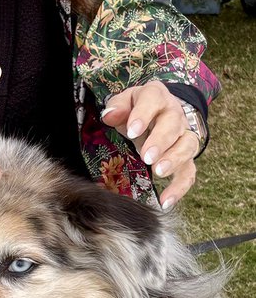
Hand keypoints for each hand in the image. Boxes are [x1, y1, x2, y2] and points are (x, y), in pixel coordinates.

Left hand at [100, 80, 201, 208]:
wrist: (158, 112)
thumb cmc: (136, 108)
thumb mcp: (124, 102)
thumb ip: (117, 107)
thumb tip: (110, 115)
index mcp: (157, 96)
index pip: (153, 99)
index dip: (144, 115)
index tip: (132, 132)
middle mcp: (174, 114)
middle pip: (173, 125)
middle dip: (161, 142)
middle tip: (147, 157)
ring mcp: (183, 135)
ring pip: (187, 146)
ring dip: (174, 160)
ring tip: (158, 173)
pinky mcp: (186, 156)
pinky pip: (189, 172)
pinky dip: (180, 187)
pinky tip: (166, 201)